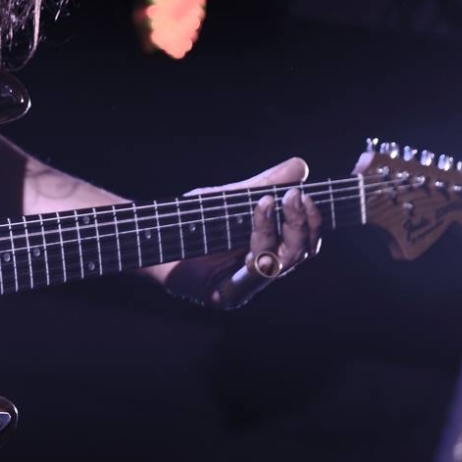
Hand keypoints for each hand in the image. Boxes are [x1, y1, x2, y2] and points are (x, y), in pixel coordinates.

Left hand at [160, 156, 321, 308]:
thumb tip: (300, 166)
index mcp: (266, 253)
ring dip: (282, 228)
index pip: (304, 244)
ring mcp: (244, 288)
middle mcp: (259, 274)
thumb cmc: (189, 219)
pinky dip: (261, 235)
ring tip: (272, 198)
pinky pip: (255, 269)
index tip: (308, 192)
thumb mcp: (231, 197)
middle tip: (296, 194)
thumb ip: (265, 184)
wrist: (150, 235)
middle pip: (299, 255)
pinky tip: (261, 208)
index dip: (312, 221)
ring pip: (280, 263)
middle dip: (302, 223)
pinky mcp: (226, 295)